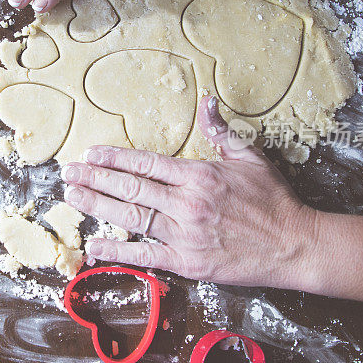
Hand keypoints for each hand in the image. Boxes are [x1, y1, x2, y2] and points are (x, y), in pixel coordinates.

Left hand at [60, 96, 319, 290]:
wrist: (295, 244)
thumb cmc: (273, 200)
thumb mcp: (249, 156)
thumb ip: (220, 130)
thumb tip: (206, 101)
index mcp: (198, 174)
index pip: (145, 163)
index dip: (113, 158)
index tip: (90, 153)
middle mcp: (185, 202)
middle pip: (129, 188)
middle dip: (94, 178)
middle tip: (67, 172)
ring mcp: (183, 233)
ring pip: (130, 217)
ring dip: (96, 205)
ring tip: (71, 196)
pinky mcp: (186, 262)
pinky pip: (144, 255)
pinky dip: (116, 251)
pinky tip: (93, 245)